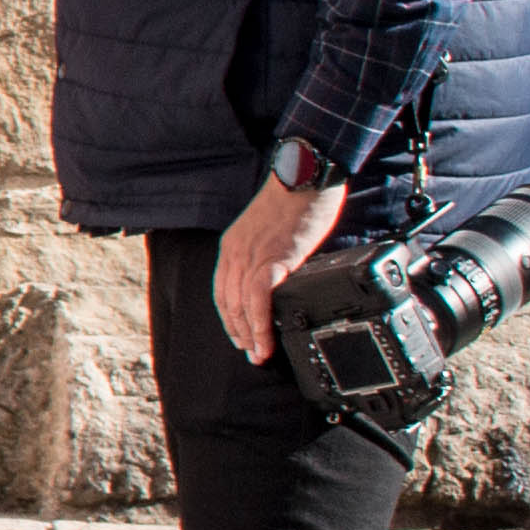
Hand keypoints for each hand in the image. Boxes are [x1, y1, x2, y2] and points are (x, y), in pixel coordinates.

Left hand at [218, 169, 347, 366]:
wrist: (307, 175)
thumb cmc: (297, 200)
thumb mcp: (273, 230)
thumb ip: (271, 254)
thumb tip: (284, 278)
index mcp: (233, 246)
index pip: (222, 290)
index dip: (229, 317)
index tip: (239, 336)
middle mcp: (235, 252)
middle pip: (228, 302)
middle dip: (238, 333)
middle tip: (251, 354)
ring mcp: (251, 255)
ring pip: (240, 304)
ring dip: (249, 334)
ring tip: (260, 354)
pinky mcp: (273, 257)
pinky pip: (259, 297)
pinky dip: (260, 322)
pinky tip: (266, 338)